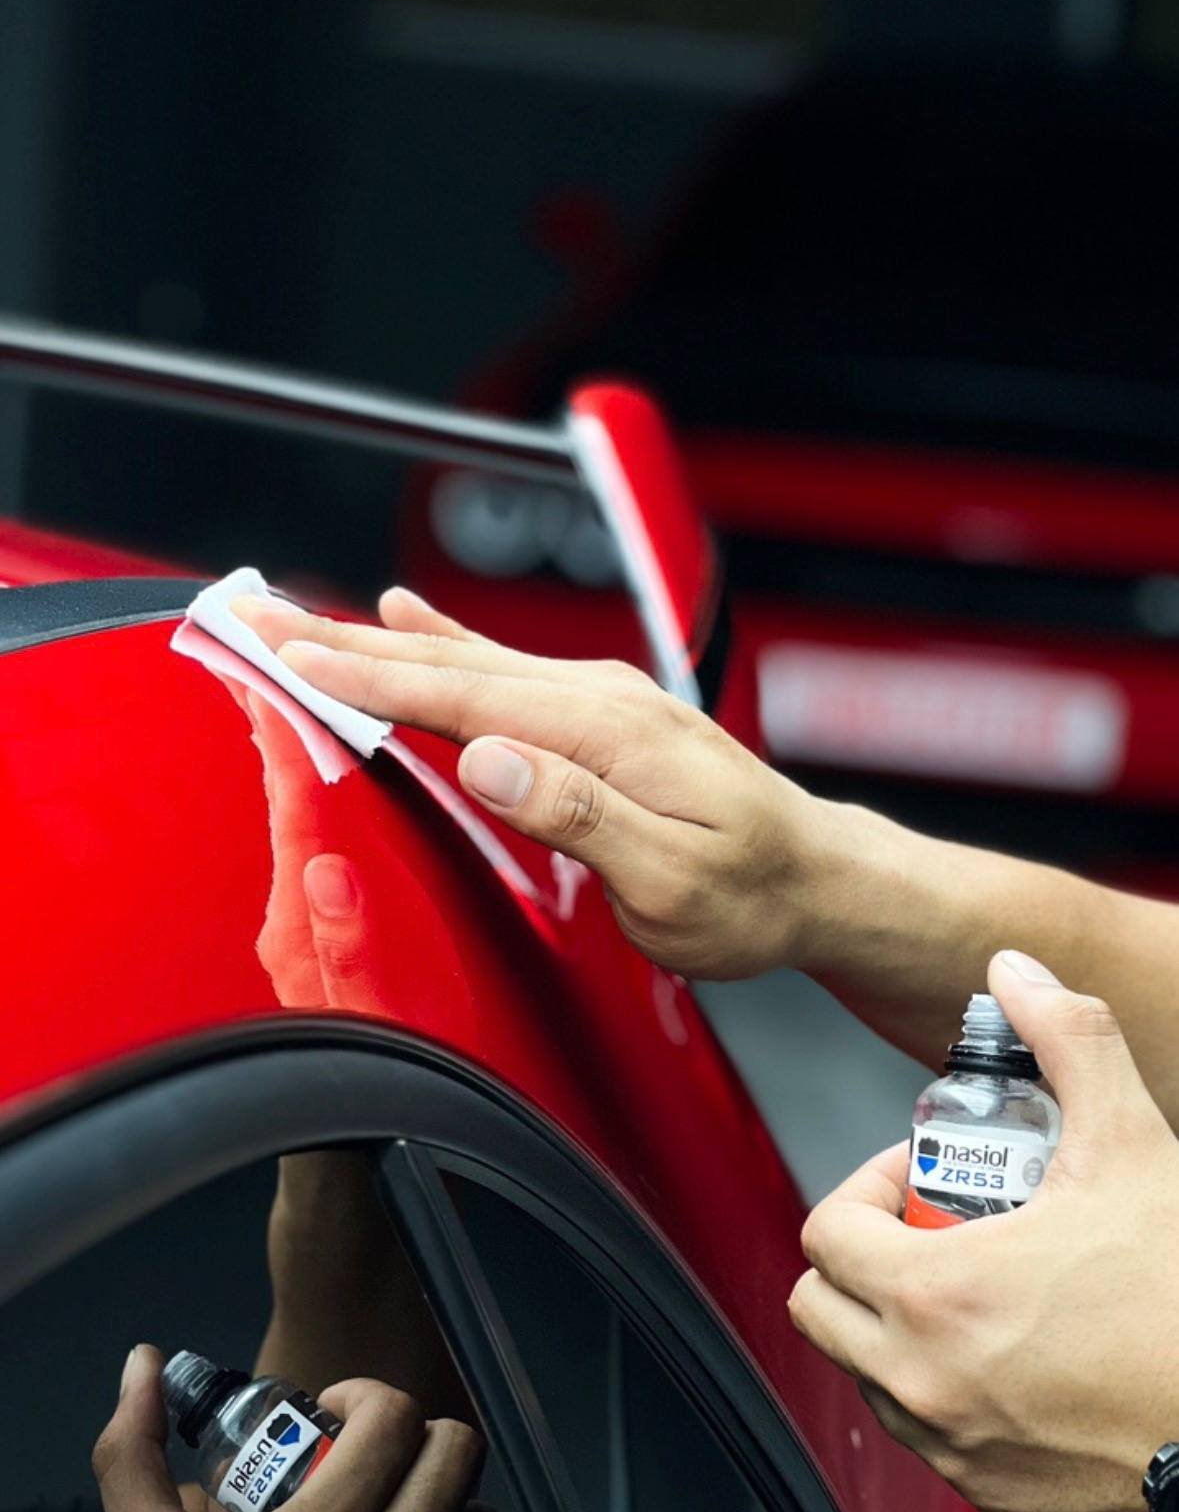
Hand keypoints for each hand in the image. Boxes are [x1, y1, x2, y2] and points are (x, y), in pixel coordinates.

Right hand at [231, 587, 829, 978]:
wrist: (817, 878)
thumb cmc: (749, 895)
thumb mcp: (670, 883)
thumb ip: (577, 816)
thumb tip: (489, 757)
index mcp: (603, 732)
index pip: (459, 694)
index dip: (364, 675)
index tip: (288, 655)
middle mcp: (596, 698)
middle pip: (445, 662)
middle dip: (340, 639)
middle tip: (253, 616)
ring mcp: (597, 700)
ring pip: (462, 659)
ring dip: (372, 639)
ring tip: (298, 617)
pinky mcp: (598, 714)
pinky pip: (497, 667)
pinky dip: (438, 642)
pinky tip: (404, 617)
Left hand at [789, 949, 1178, 1511]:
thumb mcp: (1132, 1143)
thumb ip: (1067, 1041)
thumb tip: (1019, 975)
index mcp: (934, 1293)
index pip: (825, 1231)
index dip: (866, 1187)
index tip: (922, 1176)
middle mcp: (923, 1380)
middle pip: (819, 1308)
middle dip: (862, 1259)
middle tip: (931, 1230)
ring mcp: (954, 1449)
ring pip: (868, 1376)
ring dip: (898, 1328)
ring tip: (980, 1292)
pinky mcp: (994, 1499)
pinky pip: (933, 1440)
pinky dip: (950, 1396)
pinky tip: (1020, 1359)